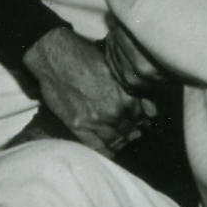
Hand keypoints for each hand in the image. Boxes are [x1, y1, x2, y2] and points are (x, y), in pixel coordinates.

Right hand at [23, 25, 150, 157]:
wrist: (55, 56)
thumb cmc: (85, 55)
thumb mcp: (115, 67)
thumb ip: (134, 88)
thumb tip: (151, 108)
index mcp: (126, 96)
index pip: (143, 117)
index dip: (143, 120)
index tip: (143, 122)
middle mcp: (114, 112)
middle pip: (130, 130)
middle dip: (133, 131)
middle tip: (134, 133)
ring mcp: (96, 121)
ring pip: (115, 140)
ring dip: (121, 141)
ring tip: (123, 141)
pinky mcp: (78, 126)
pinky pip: (97, 146)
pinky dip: (106, 151)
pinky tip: (111, 151)